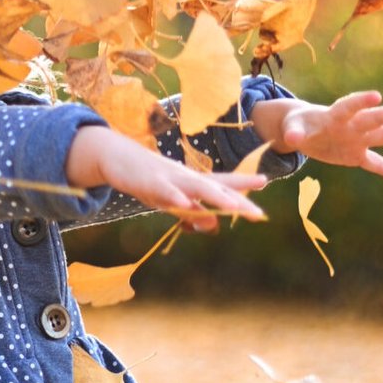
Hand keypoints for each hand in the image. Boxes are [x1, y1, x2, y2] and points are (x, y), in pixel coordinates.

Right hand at [66, 125, 266, 231]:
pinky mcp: (151, 183)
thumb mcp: (172, 199)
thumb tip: (212, 225)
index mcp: (193, 181)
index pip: (222, 183)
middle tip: (259, 214)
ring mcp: (170, 179)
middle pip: (218, 189)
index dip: (243, 184)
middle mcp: (187, 178)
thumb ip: (192, 212)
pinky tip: (186, 204)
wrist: (117, 157)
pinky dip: (176, 198)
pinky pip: (166, 192)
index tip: (265, 181)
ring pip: (197, 189)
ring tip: (234, 208)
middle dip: (239, 201)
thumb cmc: (148, 179)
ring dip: (216, 198)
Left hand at [251, 90, 382, 182]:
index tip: (377, 97)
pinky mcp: (356, 155)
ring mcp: (356, 140)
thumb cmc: (297, 124)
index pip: (349, 106)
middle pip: (374, 120)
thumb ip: (292, 133)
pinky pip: (375, 163)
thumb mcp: (292, 127)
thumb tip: (290, 140)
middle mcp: (350, 125)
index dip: (361, 101)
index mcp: (334, 115)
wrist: (302, 130)